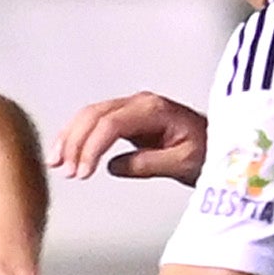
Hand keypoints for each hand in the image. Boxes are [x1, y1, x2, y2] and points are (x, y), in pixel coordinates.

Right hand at [55, 92, 207, 185]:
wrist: (216, 144)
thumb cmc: (206, 151)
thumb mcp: (183, 162)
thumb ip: (149, 163)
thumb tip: (115, 165)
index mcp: (153, 110)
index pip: (112, 123)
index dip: (93, 147)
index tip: (83, 171)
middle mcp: (139, 103)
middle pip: (94, 115)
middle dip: (75, 142)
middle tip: (66, 170)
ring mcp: (131, 108)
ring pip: (89, 116)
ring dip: (70, 138)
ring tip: (57, 163)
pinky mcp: (126, 119)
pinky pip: (94, 122)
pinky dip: (77, 137)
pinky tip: (65, 153)